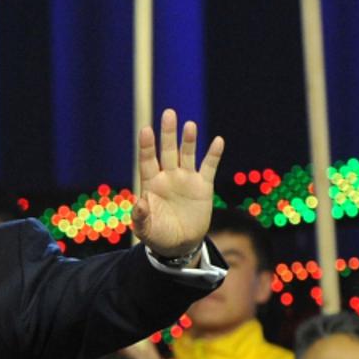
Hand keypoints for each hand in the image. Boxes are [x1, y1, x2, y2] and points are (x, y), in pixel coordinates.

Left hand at [132, 108, 224, 257]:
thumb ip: (140, 216)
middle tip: (169, 113)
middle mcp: (168, 177)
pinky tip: (217, 141)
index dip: (147, 146)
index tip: (146, 130)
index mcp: (151, 184)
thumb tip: (140, 201)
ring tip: (189, 125)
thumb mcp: (144, 229)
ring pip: (187, 155)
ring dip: (189, 140)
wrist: (179, 245)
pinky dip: (213, 154)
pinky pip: (209, 167)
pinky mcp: (203, 187)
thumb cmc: (157, 235)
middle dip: (168, 134)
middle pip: (167, 151)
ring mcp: (186, 180)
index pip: (147, 161)